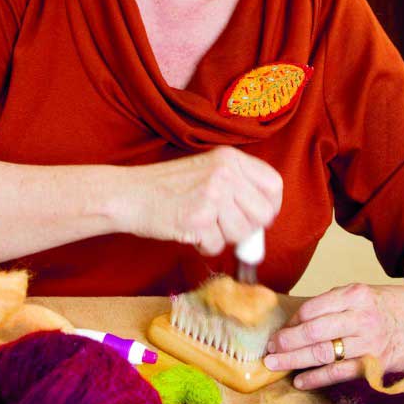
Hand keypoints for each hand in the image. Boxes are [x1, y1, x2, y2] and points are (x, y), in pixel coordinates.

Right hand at [122, 146, 282, 254]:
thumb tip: (266, 220)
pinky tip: (190, 232)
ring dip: (223, 237)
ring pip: (242, 233)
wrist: (129, 193)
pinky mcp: (198, 218)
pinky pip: (218, 245)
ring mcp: (212, 194)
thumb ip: (238, 187)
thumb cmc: (168, 187)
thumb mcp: (208, 171)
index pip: (274, 185)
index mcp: (230, 157)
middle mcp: (225, 172)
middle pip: (262, 214)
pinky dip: (205, 246)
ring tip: (202, 225)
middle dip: (246, 228)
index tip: (258, 217)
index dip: (270, 206)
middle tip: (224, 226)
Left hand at [263, 282, 403, 389]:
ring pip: (324, 353)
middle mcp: (362, 317)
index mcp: (355, 294)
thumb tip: (295, 323)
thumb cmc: (386, 305)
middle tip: (268, 350)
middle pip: (314, 332)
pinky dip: (317, 378)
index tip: (279, 332)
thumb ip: (332, 304)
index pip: (312, 309)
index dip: (291, 322)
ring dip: (294, 361)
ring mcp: (370, 342)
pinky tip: (300, 380)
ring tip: (275, 364)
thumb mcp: (361, 292)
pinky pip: (340, 373)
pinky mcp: (377, 364)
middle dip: (286, 342)